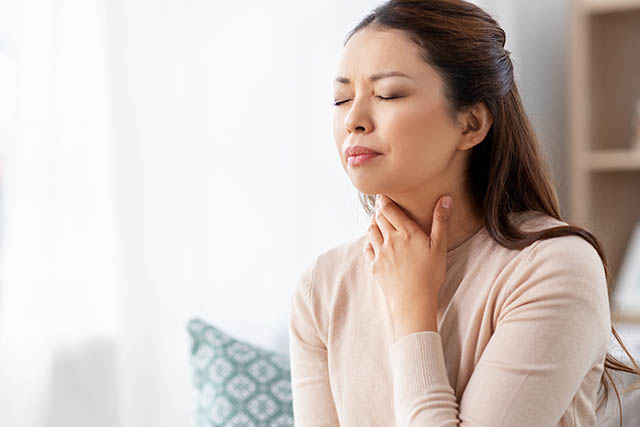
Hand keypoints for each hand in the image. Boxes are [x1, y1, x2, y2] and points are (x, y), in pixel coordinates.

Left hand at [363, 194, 452, 318]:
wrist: (413, 300)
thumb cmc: (430, 274)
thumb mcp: (440, 246)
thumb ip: (441, 221)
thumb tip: (445, 198)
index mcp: (406, 233)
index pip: (389, 210)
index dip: (384, 200)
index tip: (383, 195)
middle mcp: (390, 240)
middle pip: (379, 218)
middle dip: (379, 209)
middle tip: (380, 204)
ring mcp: (380, 253)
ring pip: (370, 231)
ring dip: (372, 223)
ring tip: (376, 220)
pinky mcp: (374, 266)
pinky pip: (367, 248)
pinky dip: (368, 241)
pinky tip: (372, 241)